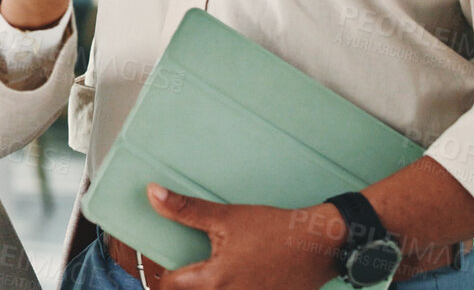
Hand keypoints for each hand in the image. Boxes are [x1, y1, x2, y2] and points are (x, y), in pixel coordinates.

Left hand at [147, 184, 341, 289]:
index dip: (164, 275)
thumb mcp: (226, 216)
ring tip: (213, 273)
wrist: (320, 245)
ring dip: (209, 287)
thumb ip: (185, 210)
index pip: (171, 286)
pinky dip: (232, 289)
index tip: (168, 265)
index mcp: (215, 280)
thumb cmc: (274, 230)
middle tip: (187, 271)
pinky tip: (239, 276)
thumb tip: (153, 193)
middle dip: (186, 285)